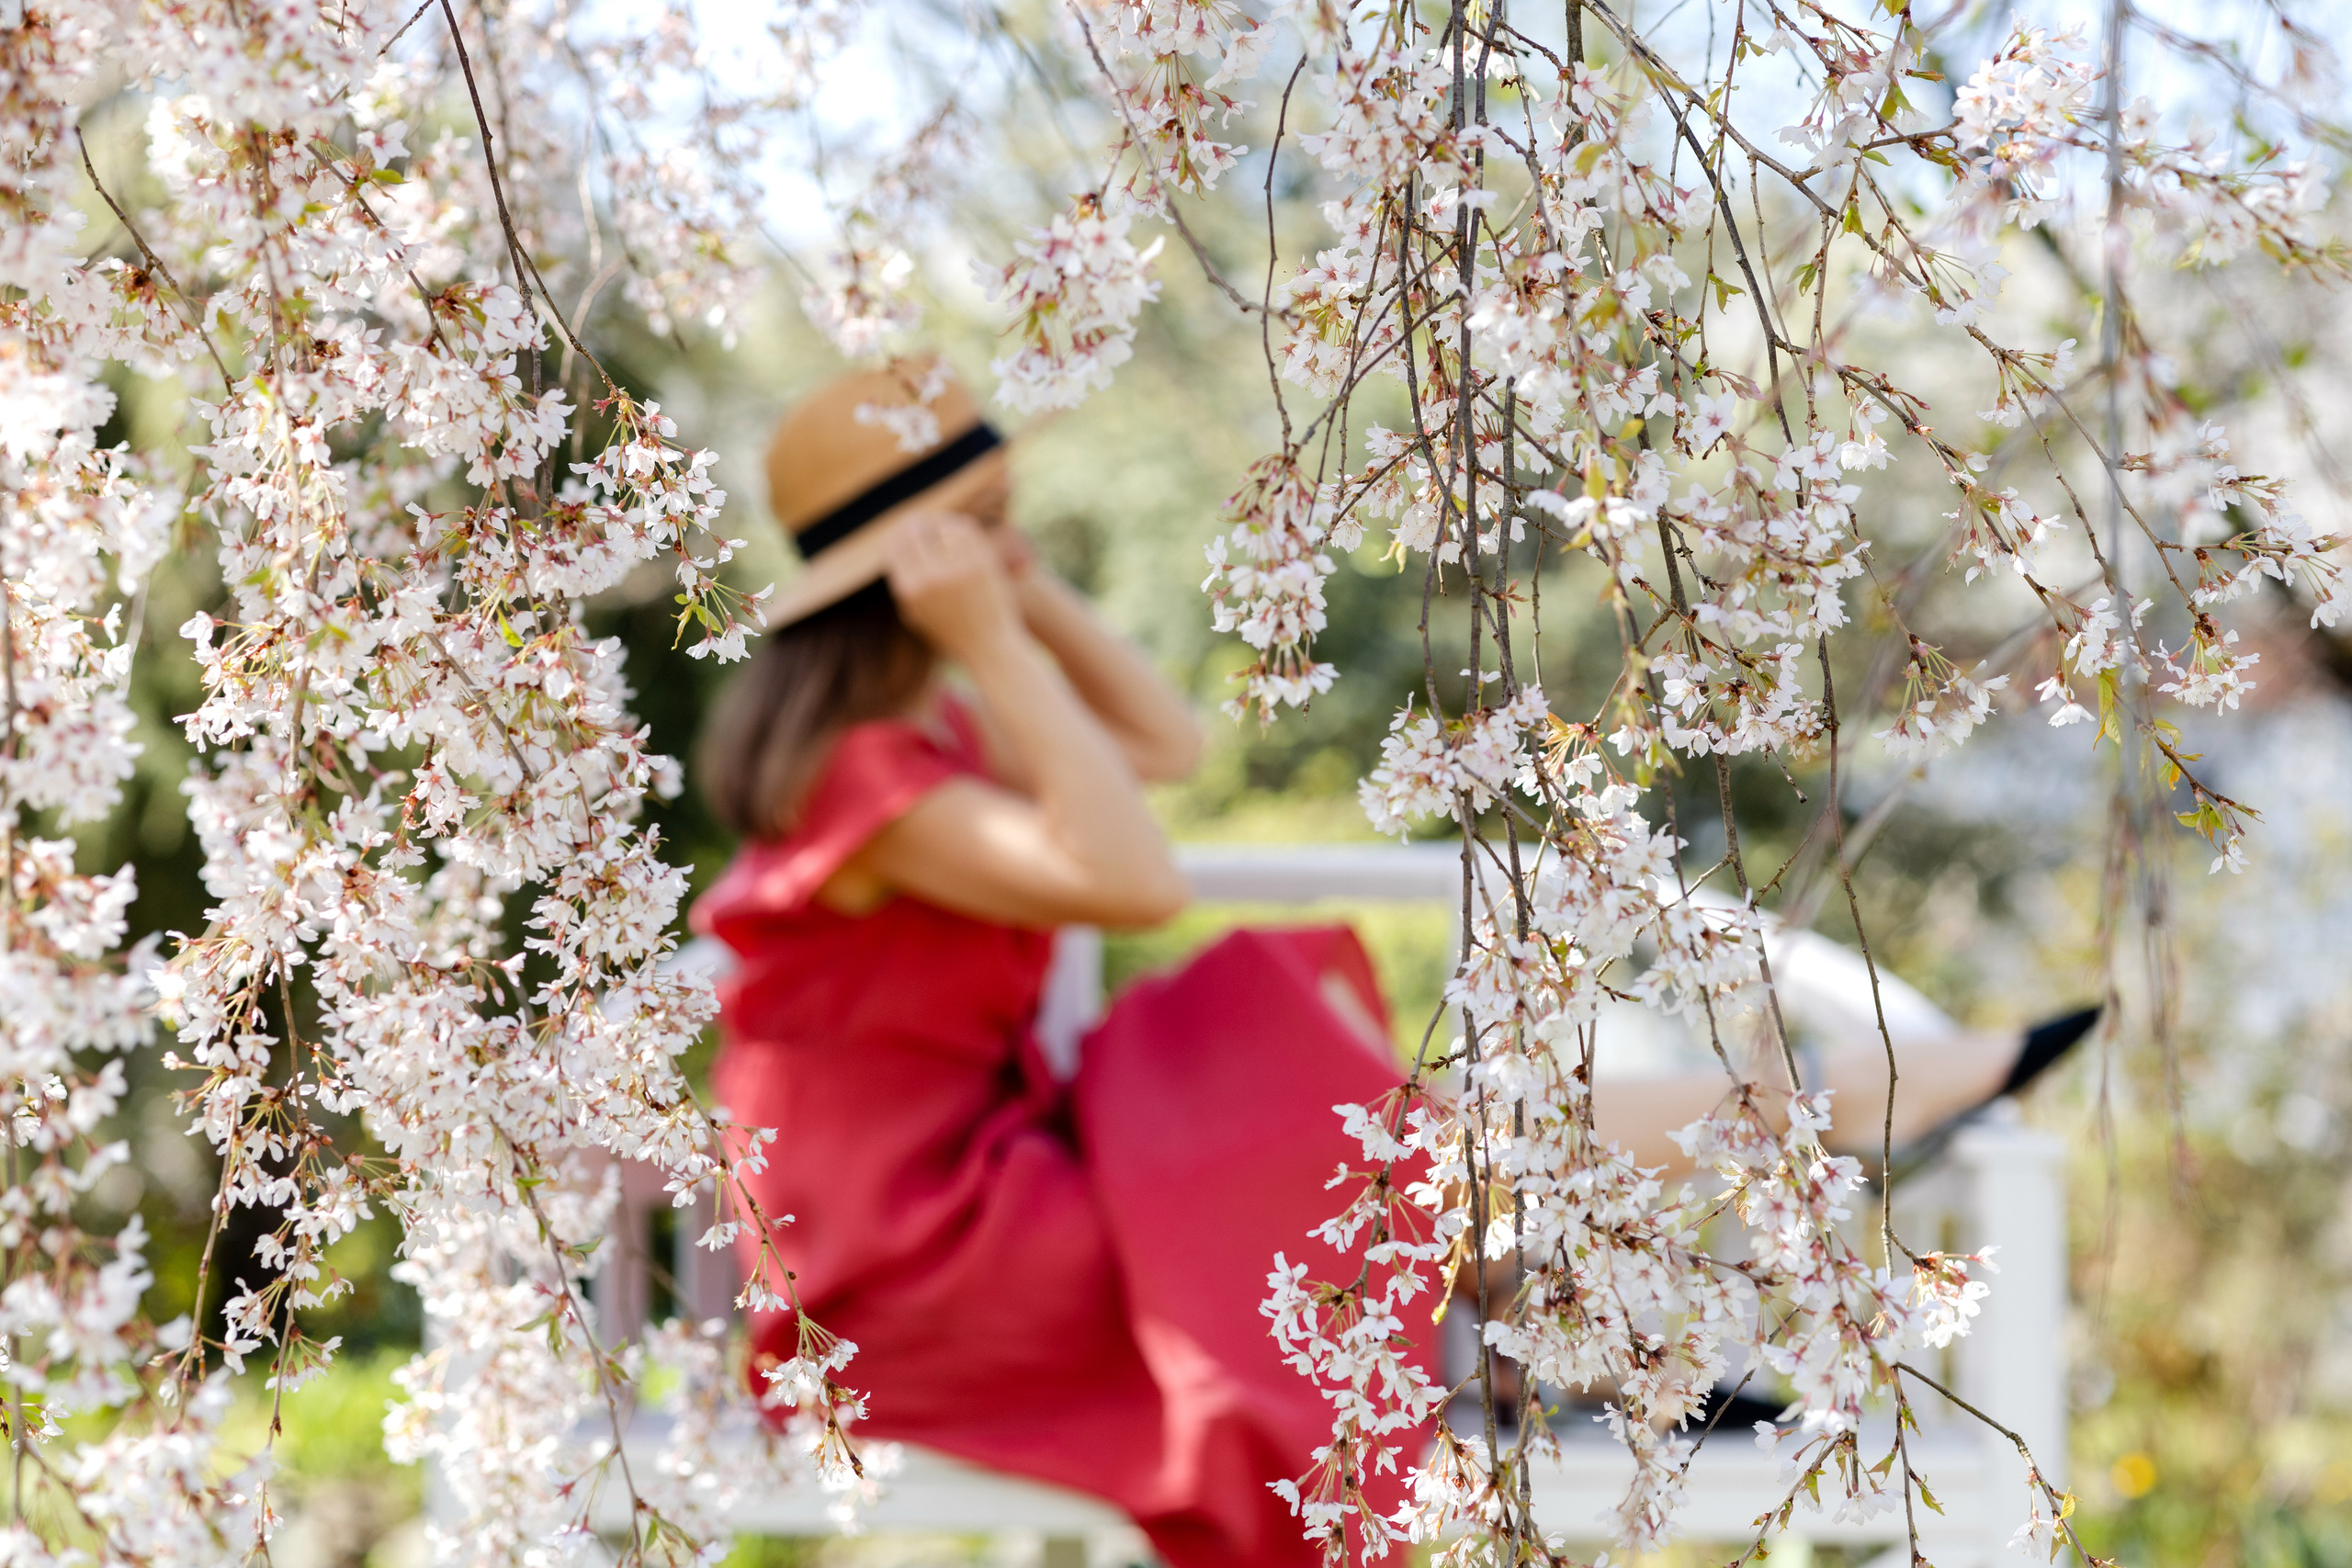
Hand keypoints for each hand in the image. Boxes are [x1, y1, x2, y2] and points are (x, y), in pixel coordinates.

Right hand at [887, 511, 1022, 663]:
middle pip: (915, 530)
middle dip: (916, 522)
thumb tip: (891, 547)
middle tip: (921, 521)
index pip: (895, 545)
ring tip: (941, 526)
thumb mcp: (916, 614)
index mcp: (910, 591)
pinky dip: (959, 527)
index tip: (903, 529)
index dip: (897, 532)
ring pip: (941, 526)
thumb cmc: (951, 632)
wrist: (989, 647)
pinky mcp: (981, 563)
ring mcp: (958, 570)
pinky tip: (959, 530)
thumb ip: (903, 583)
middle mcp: (930, 578)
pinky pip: (965, 530)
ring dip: (939, 523)